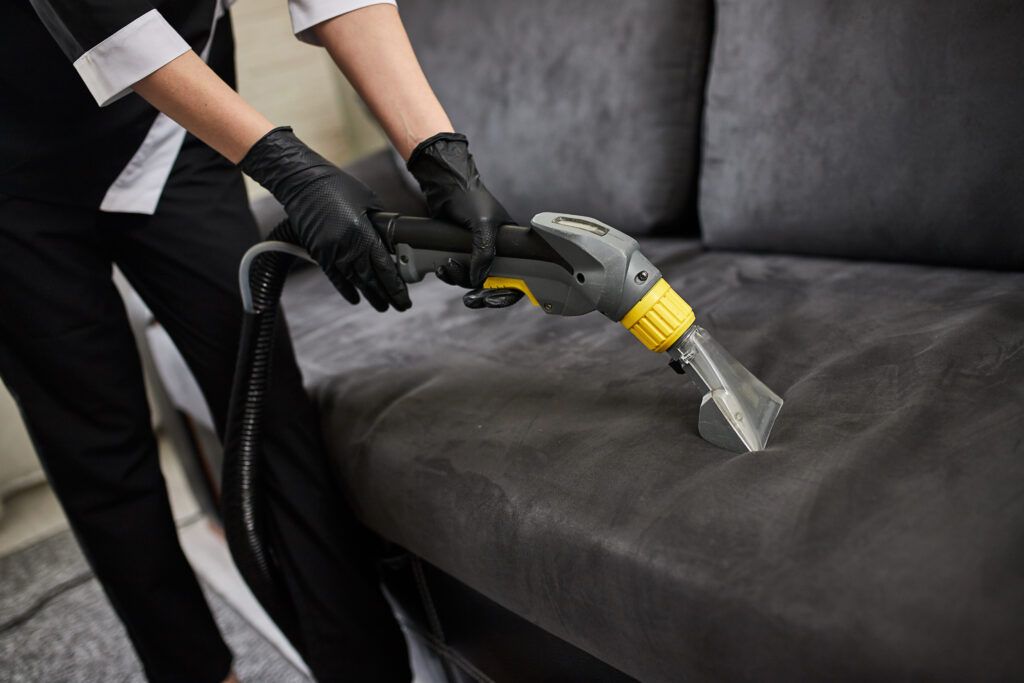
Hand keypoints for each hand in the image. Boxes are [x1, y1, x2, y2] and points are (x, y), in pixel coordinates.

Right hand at [240, 127, 409, 311]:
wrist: (302, 182)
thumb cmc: (337, 186)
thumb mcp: (369, 201)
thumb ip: (380, 224)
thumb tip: (391, 241)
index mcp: (362, 232)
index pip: (384, 267)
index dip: (395, 285)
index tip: (404, 296)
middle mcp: (347, 246)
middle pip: (371, 279)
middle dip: (387, 295)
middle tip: (400, 305)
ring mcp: (331, 251)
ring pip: (355, 281)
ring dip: (370, 294)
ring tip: (382, 306)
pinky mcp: (318, 252)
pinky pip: (335, 276)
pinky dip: (346, 289)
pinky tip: (355, 298)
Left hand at [406, 133, 521, 308]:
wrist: (445, 184)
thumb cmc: (470, 197)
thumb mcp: (483, 224)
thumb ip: (484, 253)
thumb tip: (478, 280)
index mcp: (512, 243)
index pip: (519, 276)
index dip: (507, 292)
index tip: (492, 299)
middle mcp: (498, 250)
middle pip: (494, 282)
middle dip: (481, 292)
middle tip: (470, 300)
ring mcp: (478, 251)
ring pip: (473, 278)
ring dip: (459, 279)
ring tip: (447, 268)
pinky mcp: (461, 250)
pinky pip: (459, 271)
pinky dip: (450, 273)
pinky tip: (442, 267)